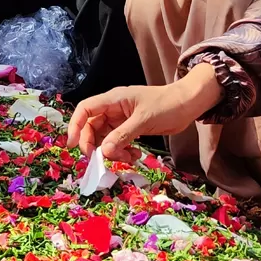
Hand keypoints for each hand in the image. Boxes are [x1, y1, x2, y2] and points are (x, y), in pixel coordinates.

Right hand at [66, 64, 221, 161]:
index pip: (85, 109)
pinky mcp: (130, 129)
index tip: (72, 146)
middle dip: (95, 145)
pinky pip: (118, 142)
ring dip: (112, 151)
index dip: (75, 126)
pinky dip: (122, 152)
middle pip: (92, 127)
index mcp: (113, 100)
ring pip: (105, 138)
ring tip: (128, 158)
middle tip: (103, 160)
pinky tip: (135, 156)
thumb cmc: (167, 105)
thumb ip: (123, 135)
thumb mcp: (144, 120)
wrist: (188, 104)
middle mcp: (113, 109)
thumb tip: (104, 152)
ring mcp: (121, 119)